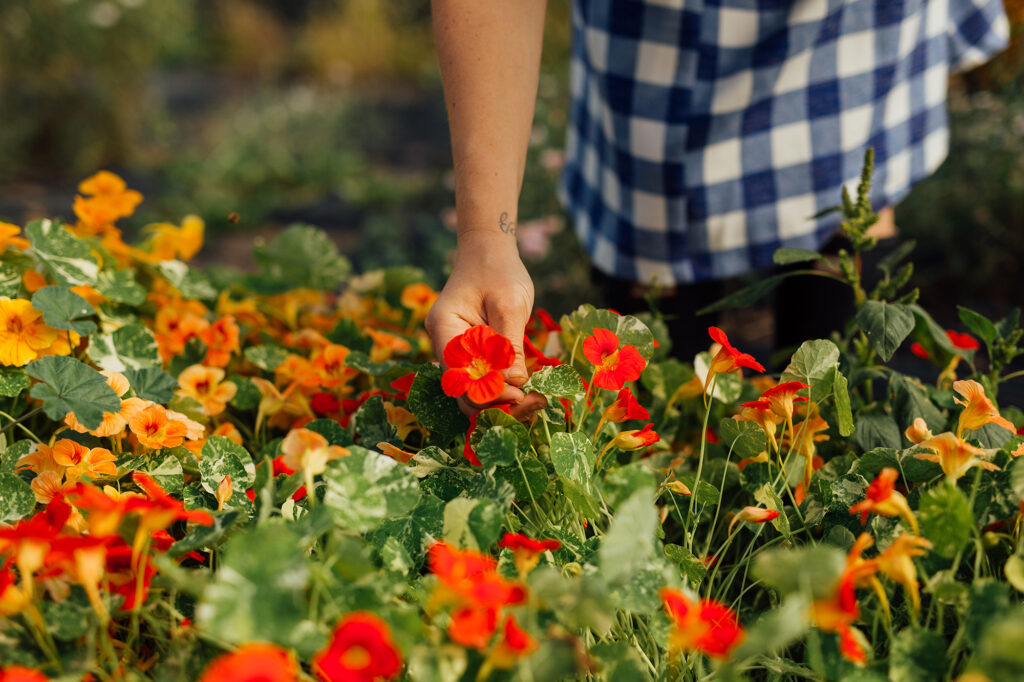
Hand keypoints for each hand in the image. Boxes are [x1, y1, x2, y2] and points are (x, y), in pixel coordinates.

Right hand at [426, 231, 547, 418]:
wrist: (490, 252)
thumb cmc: (498, 271)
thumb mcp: (509, 304)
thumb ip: (510, 345)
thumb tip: (515, 384)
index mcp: (444, 329)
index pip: (459, 376)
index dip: (487, 392)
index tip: (519, 393)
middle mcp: (446, 347)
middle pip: (464, 392)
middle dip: (497, 404)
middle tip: (534, 403)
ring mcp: (459, 354)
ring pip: (475, 393)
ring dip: (504, 402)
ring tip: (537, 400)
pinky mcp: (474, 357)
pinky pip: (485, 382)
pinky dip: (506, 390)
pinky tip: (531, 390)